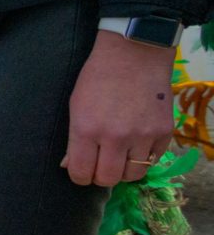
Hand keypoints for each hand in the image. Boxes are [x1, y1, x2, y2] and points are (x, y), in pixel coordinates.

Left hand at [64, 31, 177, 187]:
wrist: (134, 54)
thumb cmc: (97, 77)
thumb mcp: (76, 105)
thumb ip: (73, 139)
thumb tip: (70, 166)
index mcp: (86, 129)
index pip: (81, 173)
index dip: (79, 176)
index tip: (81, 171)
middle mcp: (115, 137)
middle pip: (108, 179)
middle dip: (101, 177)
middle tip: (100, 165)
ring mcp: (143, 136)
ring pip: (133, 174)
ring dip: (124, 170)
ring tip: (119, 157)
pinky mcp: (164, 132)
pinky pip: (153, 160)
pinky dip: (143, 158)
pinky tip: (136, 145)